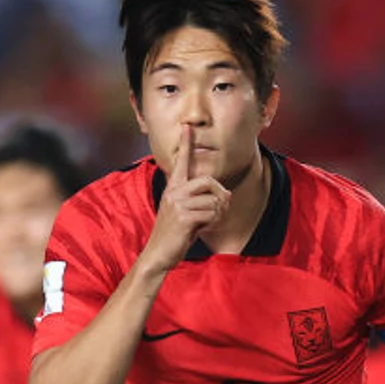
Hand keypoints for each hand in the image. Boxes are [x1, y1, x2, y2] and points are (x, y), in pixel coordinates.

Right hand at [141, 124, 228, 271]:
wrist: (158, 255)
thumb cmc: (173, 236)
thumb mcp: (185, 215)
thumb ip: (201, 202)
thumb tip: (226, 195)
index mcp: (173, 189)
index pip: (181, 162)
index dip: (185, 144)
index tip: (187, 127)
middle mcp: (174, 192)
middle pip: (209, 181)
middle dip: (221, 195)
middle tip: (221, 207)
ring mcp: (178, 204)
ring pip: (214, 200)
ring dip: (218, 214)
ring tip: (208, 222)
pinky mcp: (184, 216)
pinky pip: (211, 213)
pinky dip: (214, 222)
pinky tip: (204, 228)